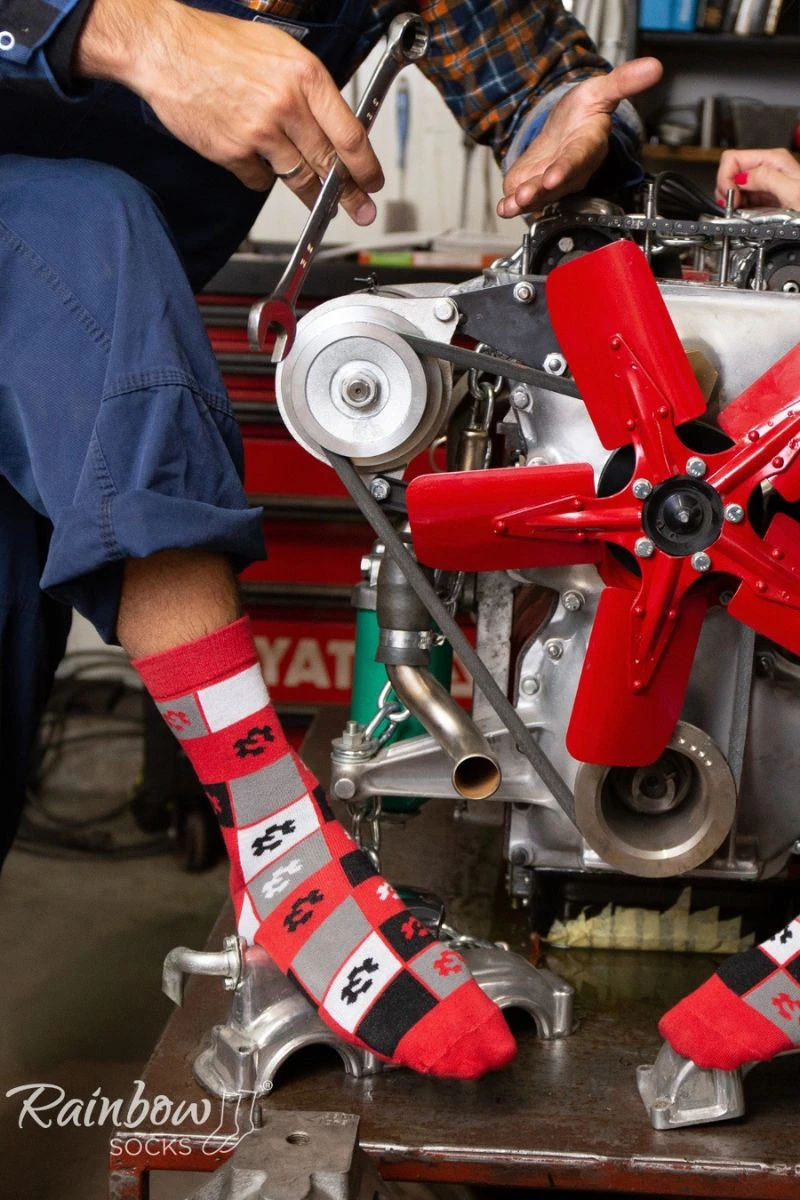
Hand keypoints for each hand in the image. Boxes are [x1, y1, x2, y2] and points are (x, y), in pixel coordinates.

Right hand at [75, 0, 383, 221]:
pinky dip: (262, 175)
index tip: (373, 182)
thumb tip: (333, 123)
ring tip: (316, 201)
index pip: (350, 134)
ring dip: (309, 193)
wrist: (166, 49)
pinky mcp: (233, 153)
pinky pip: (260, 180)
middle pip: (328, 164)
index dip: (366, 166)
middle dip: (348, 194)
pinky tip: (255, 158)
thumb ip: (309, 88)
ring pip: (297, 178)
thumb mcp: (279, 51)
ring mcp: (259, 133)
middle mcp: (286, 106)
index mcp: (305, 77)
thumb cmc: (218, 45)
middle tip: (360, 210)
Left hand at [498, 57, 662, 217]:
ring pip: (540, 196)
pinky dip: (512, 204)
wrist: (565, 126)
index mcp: (588, 146)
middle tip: (526, 195)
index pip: (578, 159)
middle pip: (557, 184)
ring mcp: (553, 182)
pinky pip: (524, 198)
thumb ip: (624, 81)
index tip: (555, 176)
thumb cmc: (584, 111)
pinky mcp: (535, 186)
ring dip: (525, 201)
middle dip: (542, 190)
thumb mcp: (601, 89)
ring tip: (511, 204)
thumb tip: (654, 66)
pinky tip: (504, 207)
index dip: (567, 168)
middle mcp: (572, 170)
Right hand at [717, 147, 799, 209]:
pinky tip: (744, 214)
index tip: (730, 196)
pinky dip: (737, 208)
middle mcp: (768, 168)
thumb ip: (765, 179)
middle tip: (735, 206)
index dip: (725, 178)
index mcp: (773, 160)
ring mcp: (765, 182)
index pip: (732, 158)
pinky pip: (741, 199)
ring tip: (740, 211)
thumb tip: (741, 178)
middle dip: (727, 190)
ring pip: (734, 187)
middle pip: (731, 172)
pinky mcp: (762, 197)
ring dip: (732, 201)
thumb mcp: (792, 191)